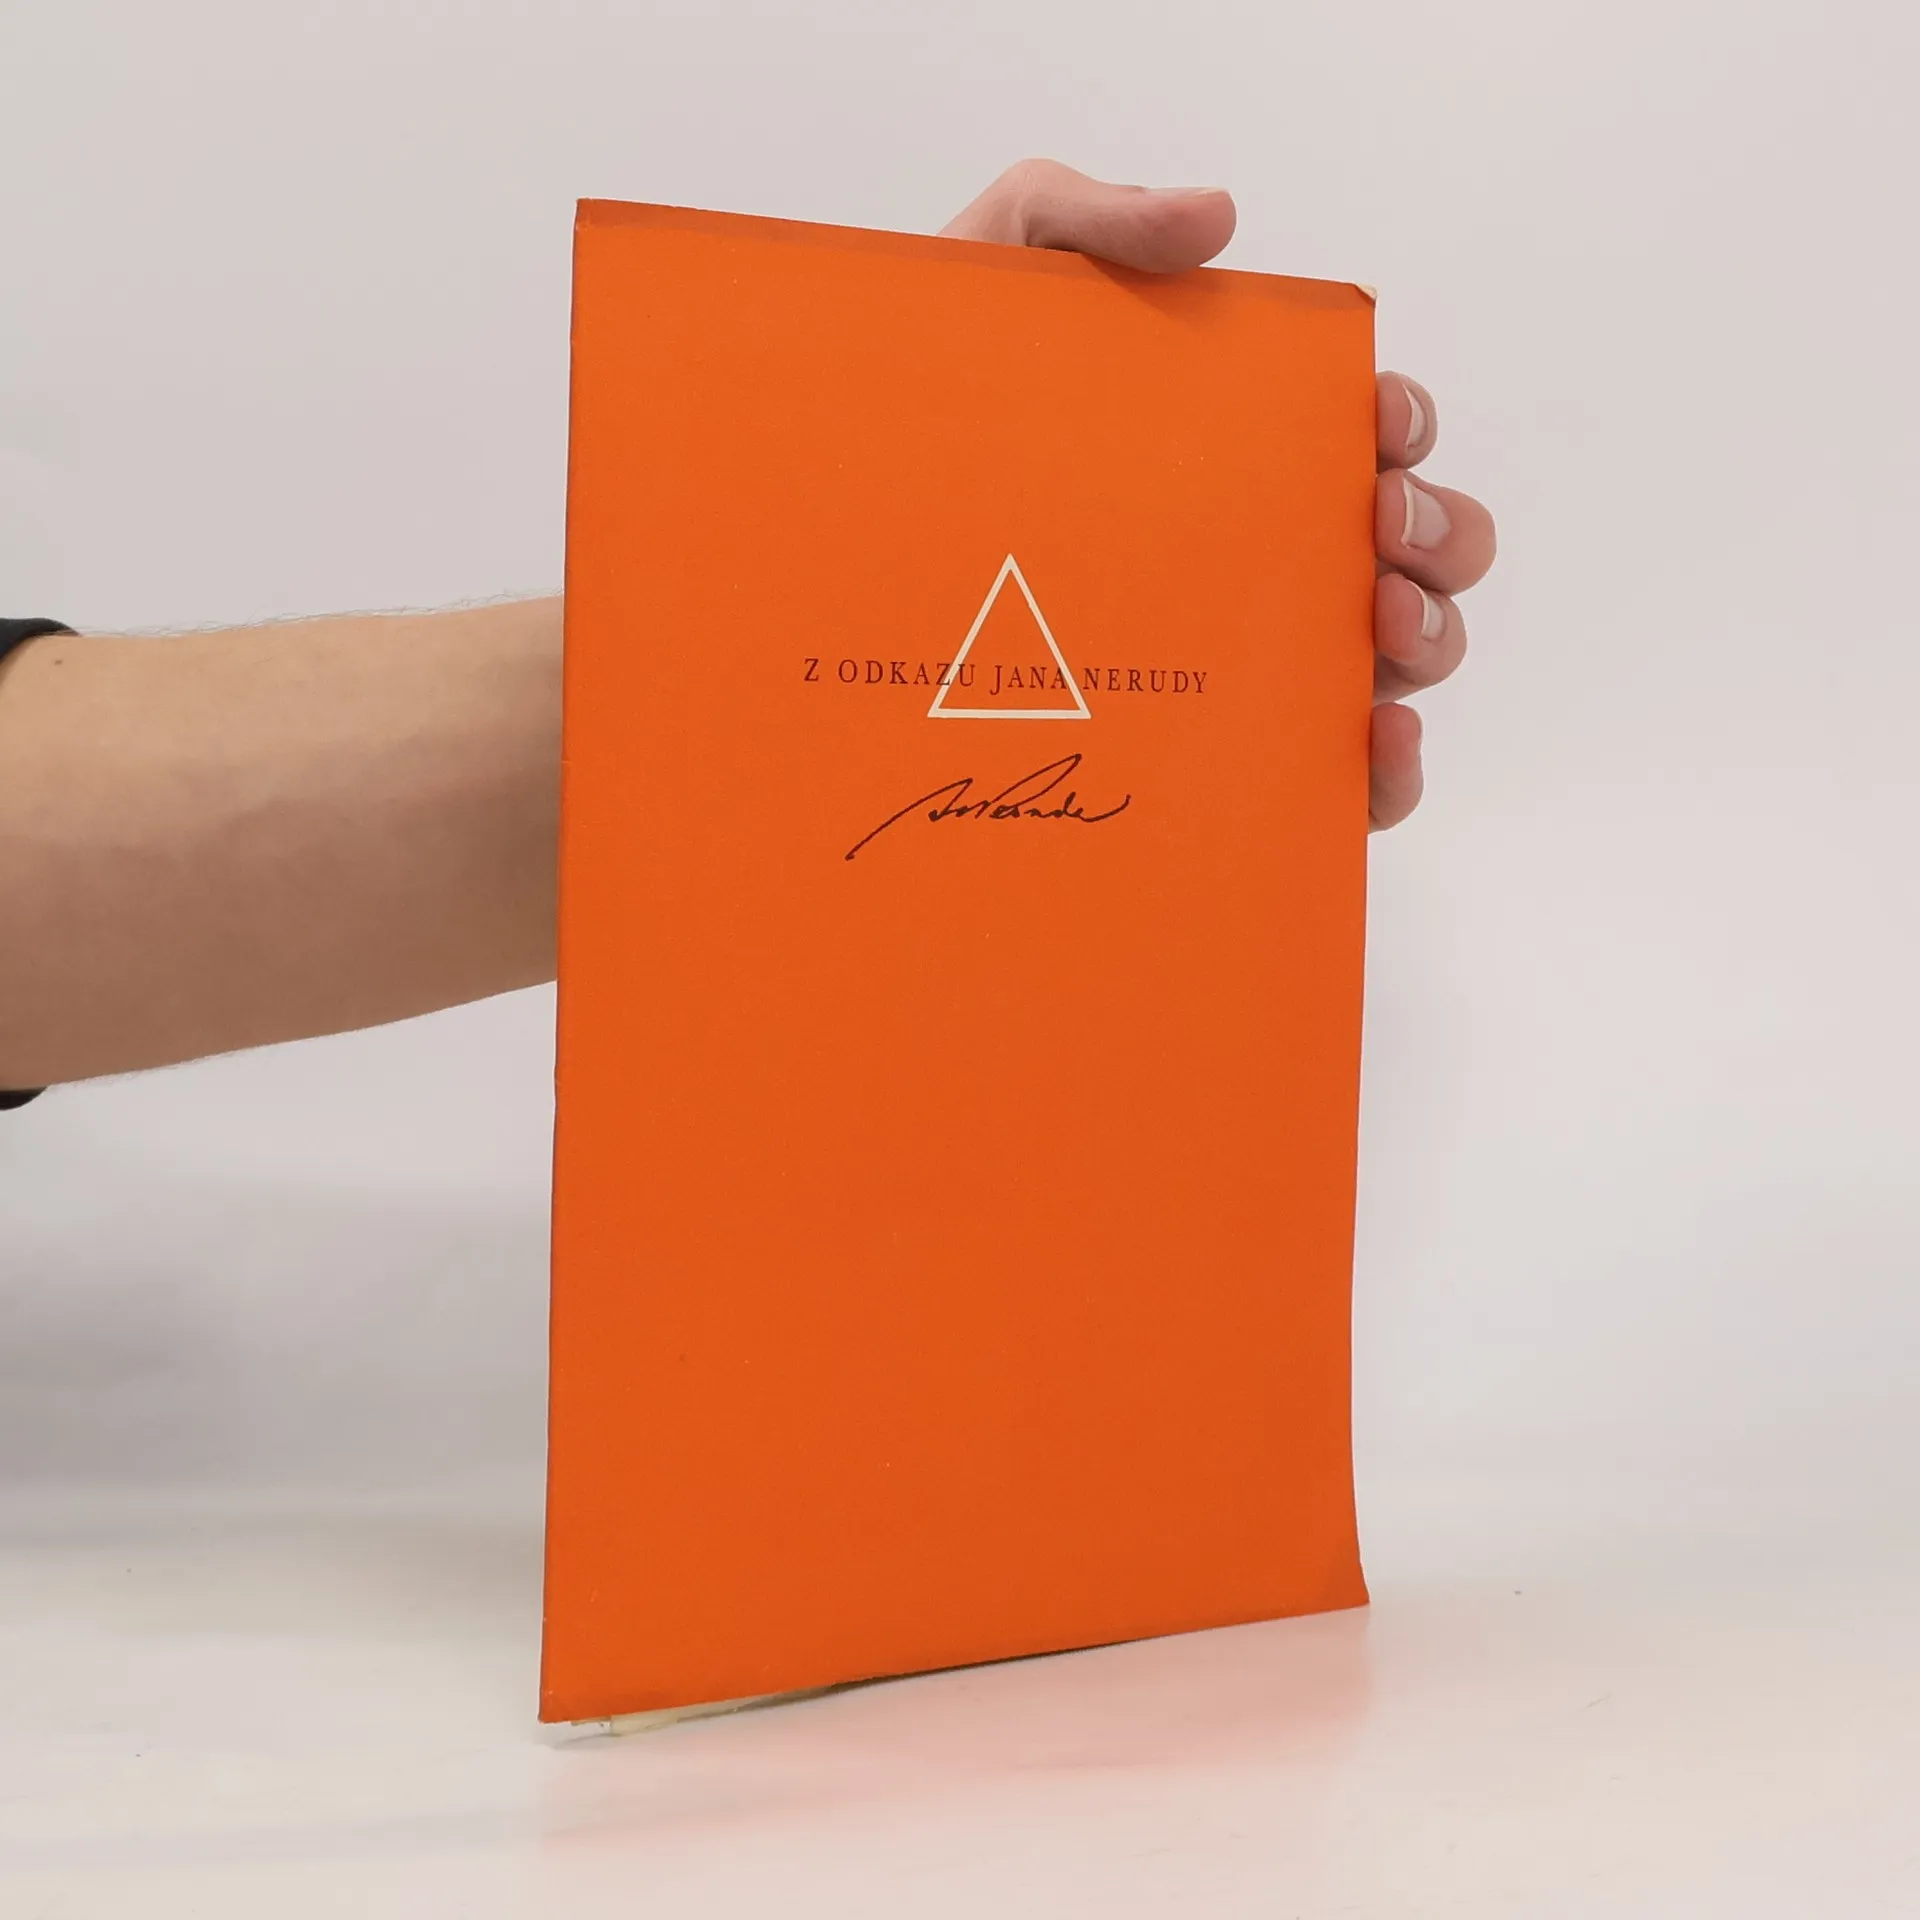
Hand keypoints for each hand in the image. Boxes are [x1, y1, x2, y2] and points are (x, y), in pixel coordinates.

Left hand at [942, 160, 1493, 830]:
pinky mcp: (1220, 757)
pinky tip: (1376, 740)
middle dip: (1437, 531)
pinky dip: (1392, 771)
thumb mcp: (998, 274)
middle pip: (1420, 545)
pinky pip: (1344, 785)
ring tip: (1379, 621)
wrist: (845, 525)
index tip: (1378, 422)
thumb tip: (1218, 216)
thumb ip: (1096, 219)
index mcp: (1250, 446)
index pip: (1375, 433)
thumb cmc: (937, 404)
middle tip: (1377, 525)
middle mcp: (1268, 553)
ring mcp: (1252, 658)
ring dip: (1428, 636)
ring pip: (1405, 659)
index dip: (1404, 425)